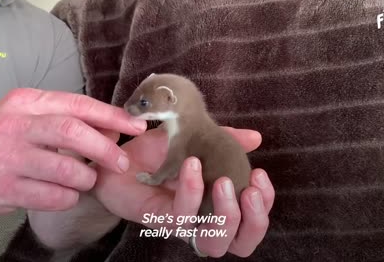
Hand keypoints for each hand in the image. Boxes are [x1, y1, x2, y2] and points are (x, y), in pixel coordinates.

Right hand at [0, 88, 145, 215]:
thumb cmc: (6, 138)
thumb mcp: (34, 117)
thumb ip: (73, 119)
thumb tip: (117, 126)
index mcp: (27, 102)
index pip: (78, 105)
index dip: (112, 116)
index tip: (137, 126)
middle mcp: (15, 126)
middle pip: (72, 132)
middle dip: (105, 149)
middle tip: (122, 163)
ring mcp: (6, 158)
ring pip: (65, 169)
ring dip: (86, 178)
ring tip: (86, 179)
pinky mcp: (3, 188)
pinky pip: (52, 197)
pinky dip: (69, 197)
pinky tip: (67, 194)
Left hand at [93, 126, 274, 257]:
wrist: (117, 158)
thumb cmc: (156, 155)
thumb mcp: (194, 140)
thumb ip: (224, 140)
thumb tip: (255, 139)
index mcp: (217, 205)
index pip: (252, 220)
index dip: (265, 204)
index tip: (260, 175)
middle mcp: (203, 221)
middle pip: (241, 244)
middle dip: (254, 220)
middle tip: (251, 190)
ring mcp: (182, 224)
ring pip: (214, 243)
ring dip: (227, 214)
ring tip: (224, 182)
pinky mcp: (159, 219)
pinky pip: (182, 216)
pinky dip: (192, 190)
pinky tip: (192, 165)